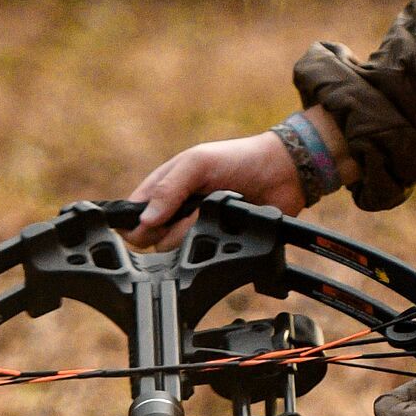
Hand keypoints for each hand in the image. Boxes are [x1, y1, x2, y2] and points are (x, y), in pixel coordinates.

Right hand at [123, 107, 358, 250]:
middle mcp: (177, 211)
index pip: (132, 213)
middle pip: (152, 237)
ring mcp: (197, 228)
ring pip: (177, 250)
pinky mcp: (218, 243)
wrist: (283, 172)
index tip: (150, 221)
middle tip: (192, 210)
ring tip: (214, 213)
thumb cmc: (238, 158)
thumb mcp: (197, 163)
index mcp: (164, 187)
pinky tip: (226, 228)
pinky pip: (204, 257)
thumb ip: (168, 188)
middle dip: (170, 228)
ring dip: (193, 234)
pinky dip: (212, 245)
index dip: (134, 222)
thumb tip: (145, 220)